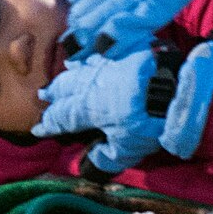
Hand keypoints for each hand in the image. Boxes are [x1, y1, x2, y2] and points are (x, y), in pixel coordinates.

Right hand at [33, 42, 212, 172]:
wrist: (173, 82)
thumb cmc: (150, 120)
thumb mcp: (128, 147)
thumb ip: (106, 157)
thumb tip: (89, 164)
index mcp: (89, 108)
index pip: (64, 117)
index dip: (51, 124)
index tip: (39, 128)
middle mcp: (91, 84)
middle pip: (67, 89)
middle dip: (54, 94)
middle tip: (42, 96)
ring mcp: (107, 64)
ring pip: (79, 70)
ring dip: (67, 76)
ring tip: (59, 78)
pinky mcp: (123, 49)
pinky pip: (98, 53)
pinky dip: (88, 57)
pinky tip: (86, 57)